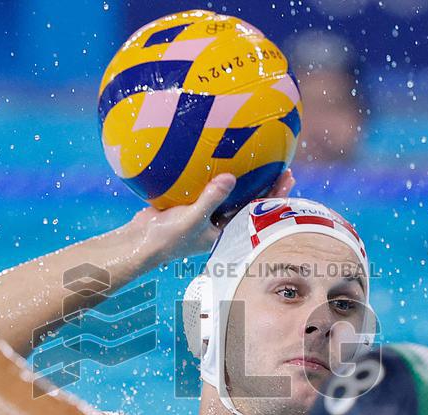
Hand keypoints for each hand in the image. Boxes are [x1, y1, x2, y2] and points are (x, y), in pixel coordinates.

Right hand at [130, 169, 295, 261]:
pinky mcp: (192, 205)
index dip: (274, 194)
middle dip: (268, 186)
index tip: (287, 177)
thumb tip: (231, 177)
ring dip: (248, 179)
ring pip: (232, 194)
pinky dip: (218, 175)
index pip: (258, 210)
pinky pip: (209, 187)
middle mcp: (220, 224)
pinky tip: (222, 158)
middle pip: (250, 202)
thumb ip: (211, 199)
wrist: (139, 242)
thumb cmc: (167, 238)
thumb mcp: (192, 219)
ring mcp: (207, 214)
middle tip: (285, 168)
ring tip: (263, 160)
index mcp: (226, 231)